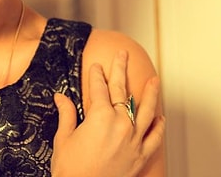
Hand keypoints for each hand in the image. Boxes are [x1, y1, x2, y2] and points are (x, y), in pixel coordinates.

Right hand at [50, 50, 164, 176]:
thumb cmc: (70, 168)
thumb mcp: (64, 138)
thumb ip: (66, 114)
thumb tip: (60, 97)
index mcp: (99, 117)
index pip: (99, 88)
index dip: (96, 75)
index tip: (96, 65)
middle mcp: (120, 124)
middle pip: (121, 91)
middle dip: (120, 70)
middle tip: (123, 54)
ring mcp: (133, 140)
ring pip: (145, 110)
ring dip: (150, 93)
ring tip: (154, 79)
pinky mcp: (141, 156)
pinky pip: (154, 137)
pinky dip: (158, 126)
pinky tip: (160, 117)